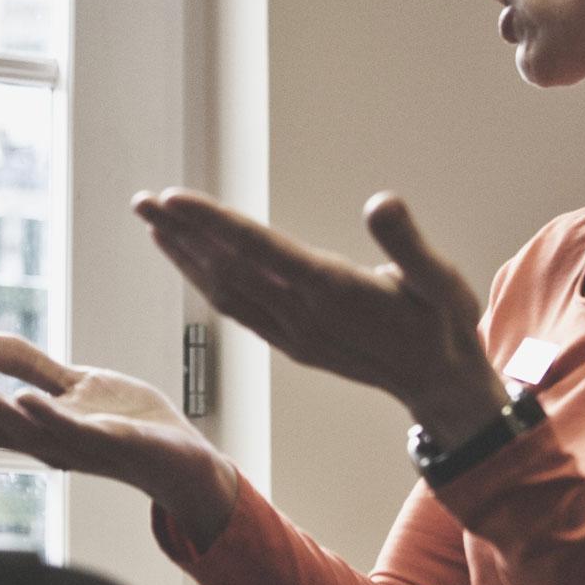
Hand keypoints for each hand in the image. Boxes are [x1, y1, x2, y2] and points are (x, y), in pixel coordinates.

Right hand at [0, 333, 239, 548]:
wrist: (182, 458)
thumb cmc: (127, 423)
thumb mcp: (73, 387)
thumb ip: (31, 368)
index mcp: (44, 432)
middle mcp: (59, 446)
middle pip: (6, 430)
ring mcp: (89, 447)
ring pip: (36, 432)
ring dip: (1, 412)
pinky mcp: (121, 443)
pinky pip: (82, 432)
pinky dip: (53, 417)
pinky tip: (29, 398)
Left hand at [134, 188, 509, 444]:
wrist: (440, 384)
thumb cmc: (444, 324)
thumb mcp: (442, 281)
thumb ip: (408, 244)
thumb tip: (381, 202)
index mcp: (333, 291)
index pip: (259, 250)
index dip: (211, 223)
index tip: (172, 200)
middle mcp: (302, 314)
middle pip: (227, 268)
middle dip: (181, 233)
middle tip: (140, 201)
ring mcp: (292, 332)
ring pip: (224, 291)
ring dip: (184, 256)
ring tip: (151, 222)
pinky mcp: (290, 342)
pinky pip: (237, 310)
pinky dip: (205, 282)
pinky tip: (188, 260)